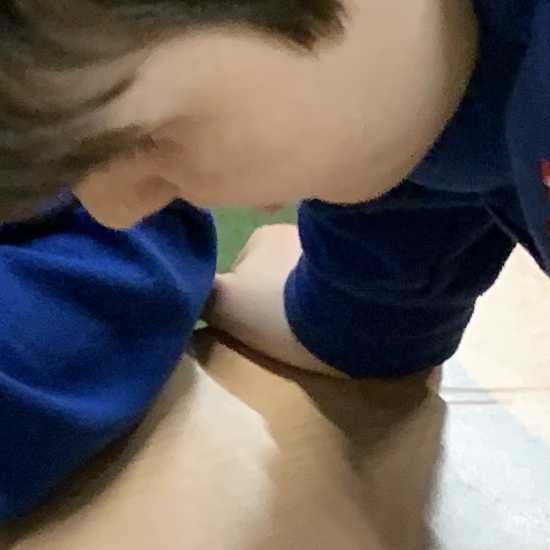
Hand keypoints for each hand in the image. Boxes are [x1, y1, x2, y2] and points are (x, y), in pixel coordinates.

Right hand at [205, 221, 365, 378]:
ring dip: (309, 287)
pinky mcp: (364, 263)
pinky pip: (339, 277)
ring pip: (309, 269)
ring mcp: (334, 245)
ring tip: (314, 319)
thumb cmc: (275, 308)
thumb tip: (185, 283)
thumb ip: (201, 292)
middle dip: (280, 285)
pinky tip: (338, 314)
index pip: (244, 262)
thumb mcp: (223, 304)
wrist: (343, 316)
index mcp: (261, 235)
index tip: (252, 316)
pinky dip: (335, 291)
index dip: (244, 290)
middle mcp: (297, 229)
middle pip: (279, 264)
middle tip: (284, 319)